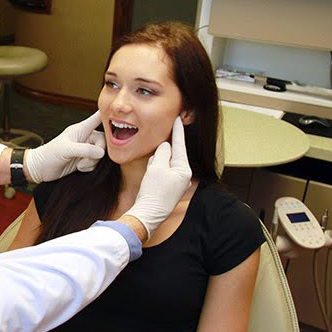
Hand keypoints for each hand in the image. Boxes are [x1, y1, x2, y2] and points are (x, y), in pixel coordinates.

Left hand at [25, 111, 105, 182]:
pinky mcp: (85, 160)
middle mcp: (85, 138)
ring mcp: (85, 149)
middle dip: (97, 153)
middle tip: (84, 159)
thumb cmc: (49, 154)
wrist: (41, 169)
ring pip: (101, 154)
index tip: (119, 112)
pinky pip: (96, 162)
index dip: (107, 115)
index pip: (97, 118)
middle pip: (104, 141)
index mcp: (80, 130)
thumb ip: (84, 150)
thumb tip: (101, 153)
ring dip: (92, 162)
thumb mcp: (66, 150)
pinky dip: (90, 167)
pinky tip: (79, 167)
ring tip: (79, 164)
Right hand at [125, 117, 191, 239]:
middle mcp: (184, 175)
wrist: (148, 214)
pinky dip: (156, 171)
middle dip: (162, 153)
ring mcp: (177, 183)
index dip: (178, 131)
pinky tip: (150, 179)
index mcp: (184, 169)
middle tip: (153, 161)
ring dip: (157, 163)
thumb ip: (162, 152)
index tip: (178, 118)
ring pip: (165, 163)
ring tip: (150, 176)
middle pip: (172, 154)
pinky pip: (162, 172)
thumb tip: (165, 146)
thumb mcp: (157, 166)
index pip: (180, 145)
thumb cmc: (153, 191)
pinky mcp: (169, 188)